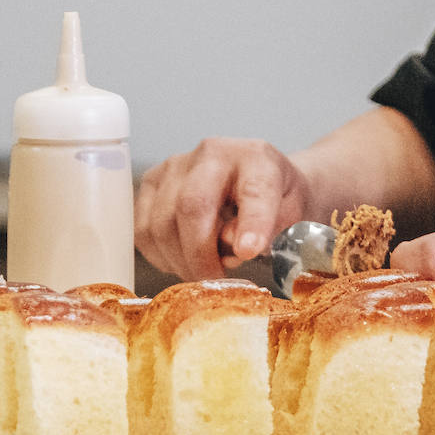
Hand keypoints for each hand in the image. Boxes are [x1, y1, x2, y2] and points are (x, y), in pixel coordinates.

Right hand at [135, 138, 311, 280]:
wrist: (258, 179)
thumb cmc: (278, 200)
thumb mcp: (292, 215)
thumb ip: (270, 230)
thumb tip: (233, 246)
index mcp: (256, 158)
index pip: (253, 191)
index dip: (251, 224)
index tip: (249, 253)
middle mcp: (212, 153)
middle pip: (191, 206)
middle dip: (200, 255)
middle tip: (214, 281)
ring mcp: (175, 166)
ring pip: (160, 223)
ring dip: (180, 260)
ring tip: (203, 270)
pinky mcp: (151, 183)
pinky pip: (142, 230)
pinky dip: (161, 255)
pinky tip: (183, 259)